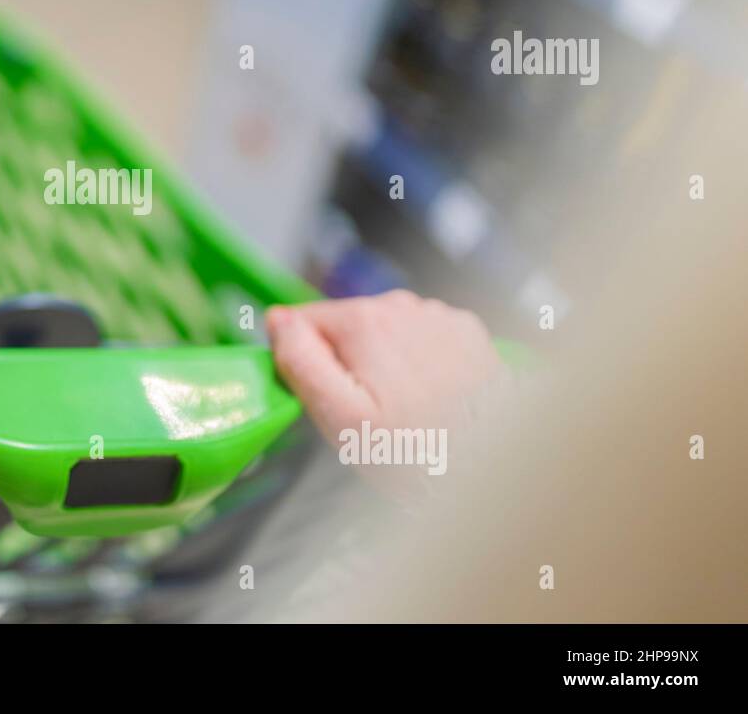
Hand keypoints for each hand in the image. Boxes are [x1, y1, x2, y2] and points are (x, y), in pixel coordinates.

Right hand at [266, 291, 500, 480]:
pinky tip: (431, 397)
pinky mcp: (467, 333)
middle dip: (346, 362)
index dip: (304, 360)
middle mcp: (402, 305)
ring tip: (403, 409)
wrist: (494, 465)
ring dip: (384, 360)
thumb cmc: (415, 451)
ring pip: (385, 331)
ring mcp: (438, 316)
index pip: (303, 321)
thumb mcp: (339, 416)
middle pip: (346, 326)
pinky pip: (423, 338)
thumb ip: (301, 361)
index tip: (324, 396)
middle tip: (366, 413)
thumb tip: (277, 320)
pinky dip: (420, 361)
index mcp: (363, 321)